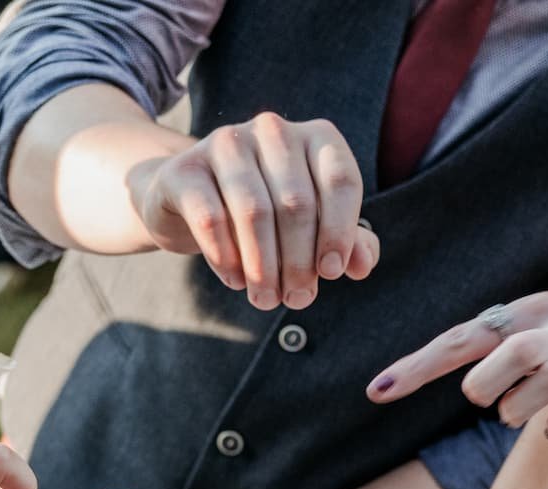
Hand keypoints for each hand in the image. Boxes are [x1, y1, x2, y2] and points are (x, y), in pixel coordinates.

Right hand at [128, 113, 379, 310]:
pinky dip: (226, 257)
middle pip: (295, 202)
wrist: (190, 199)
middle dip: (299, 261)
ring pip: (253, 211)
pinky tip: (234, 280)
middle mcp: (272, 129)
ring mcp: (225, 143)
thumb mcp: (310, 224)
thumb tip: (362, 266)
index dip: (340, 231)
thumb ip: (345, 241)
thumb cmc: (264, 212)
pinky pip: (209, 218)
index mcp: (314, 136)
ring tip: (265, 299)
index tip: (331, 273)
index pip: (340, 180)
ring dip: (262, 266)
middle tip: (296, 299)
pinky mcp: (184, 168)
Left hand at [368, 292, 547, 438]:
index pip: (465, 337)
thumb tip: (422, 368)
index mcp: (534, 312)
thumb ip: (485, 347)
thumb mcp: (534, 336)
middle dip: (486, 384)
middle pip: (511, 351)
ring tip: (517, 416)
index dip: (420, 366)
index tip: (377, 392)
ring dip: (517, 408)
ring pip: (545, 380)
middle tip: (485, 402)